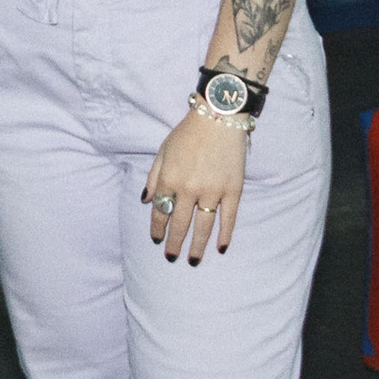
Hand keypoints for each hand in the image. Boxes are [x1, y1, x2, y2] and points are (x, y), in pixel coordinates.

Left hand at [143, 109, 247, 263]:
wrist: (218, 118)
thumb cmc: (187, 134)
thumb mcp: (162, 152)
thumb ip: (153, 178)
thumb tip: (145, 201)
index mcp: (169, 179)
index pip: (160, 211)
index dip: (157, 228)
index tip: (157, 240)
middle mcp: (189, 188)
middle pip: (180, 223)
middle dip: (174, 243)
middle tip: (171, 258)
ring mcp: (213, 191)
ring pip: (203, 226)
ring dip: (197, 246)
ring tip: (192, 261)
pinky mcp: (233, 190)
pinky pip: (229, 218)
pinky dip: (225, 235)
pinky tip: (221, 248)